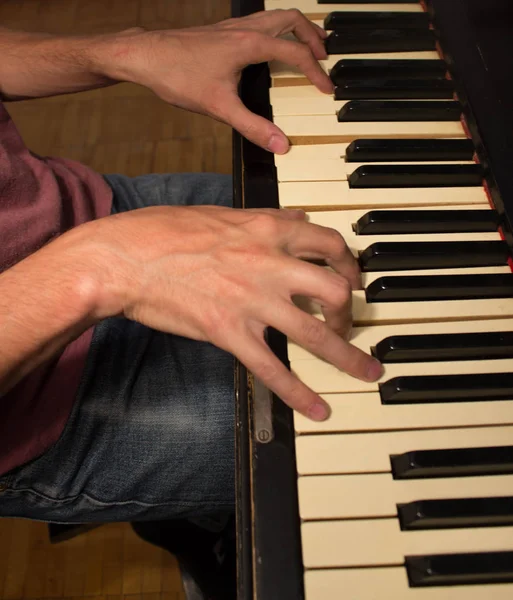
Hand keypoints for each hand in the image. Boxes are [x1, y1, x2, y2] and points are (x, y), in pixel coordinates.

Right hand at [78, 206, 381, 420]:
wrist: (124, 258)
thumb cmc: (164, 231)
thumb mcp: (222, 213)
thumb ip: (267, 219)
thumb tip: (298, 220)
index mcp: (267, 230)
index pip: (330, 243)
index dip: (350, 264)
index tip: (352, 278)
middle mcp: (269, 264)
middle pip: (335, 289)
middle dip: (352, 311)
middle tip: (349, 325)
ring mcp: (252, 301)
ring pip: (314, 333)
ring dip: (348, 356)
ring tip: (367, 373)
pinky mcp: (229, 332)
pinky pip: (272, 368)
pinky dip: (298, 393)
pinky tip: (316, 409)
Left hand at [101, 10, 332, 153]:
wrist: (145, 57)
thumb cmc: (177, 75)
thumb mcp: (219, 106)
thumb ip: (253, 127)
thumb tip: (280, 144)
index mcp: (250, 43)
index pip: (296, 53)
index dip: (316, 72)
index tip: (326, 88)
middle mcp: (244, 29)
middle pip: (291, 20)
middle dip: (312, 37)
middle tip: (324, 56)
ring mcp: (232, 27)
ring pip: (275, 16)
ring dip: (295, 29)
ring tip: (305, 47)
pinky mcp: (221, 31)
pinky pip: (258, 22)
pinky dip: (275, 31)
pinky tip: (268, 49)